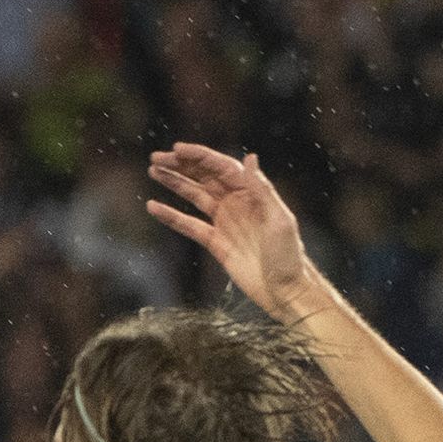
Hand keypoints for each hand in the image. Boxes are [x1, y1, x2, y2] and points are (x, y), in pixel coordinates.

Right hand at [144, 144, 318, 315]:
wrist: (284, 291)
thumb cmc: (288, 255)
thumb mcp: (278, 219)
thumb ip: (261, 189)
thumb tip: (249, 157)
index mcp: (252, 192)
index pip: (220, 166)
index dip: (198, 156)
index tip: (177, 150)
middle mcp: (236, 202)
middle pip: (204, 176)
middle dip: (180, 165)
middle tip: (156, 158)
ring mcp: (224, 221)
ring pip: (194, 195)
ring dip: (174, 183)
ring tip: (153, 172)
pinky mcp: (215, 242)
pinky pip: (189, 225)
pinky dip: (171, 217)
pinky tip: (154, 207)